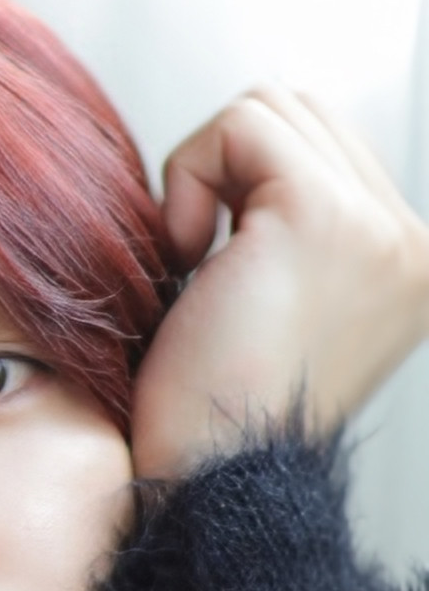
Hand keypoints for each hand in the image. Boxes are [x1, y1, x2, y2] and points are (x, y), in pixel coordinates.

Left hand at [130, 88, 428, 482]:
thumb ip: (283, 230)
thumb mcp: (269, 305)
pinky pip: (237, 125)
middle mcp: (413, 242)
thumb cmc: (207, 412)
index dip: (244, 185)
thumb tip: (244, 155)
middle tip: (197, 266)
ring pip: (270, 106)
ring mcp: (380, 228)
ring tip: (195, 266)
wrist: (206, 483)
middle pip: (300, 111)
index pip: (323, 142)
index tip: (217, 275)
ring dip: (208, 174)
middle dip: (229, 169)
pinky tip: (185, 261)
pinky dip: (188, 179)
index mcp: (408, 264)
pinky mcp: (324, 217)